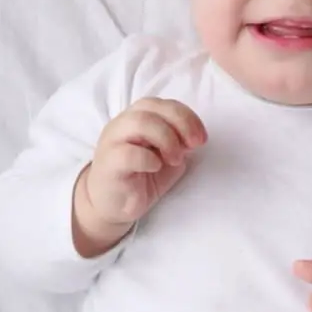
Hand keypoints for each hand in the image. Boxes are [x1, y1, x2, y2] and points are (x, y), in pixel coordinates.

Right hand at [75, 98, 206, 254]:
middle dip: (180, 123)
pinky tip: (156, 167)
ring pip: (139, 122)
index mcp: (137, 118)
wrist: (114, 206)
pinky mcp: (108, 163)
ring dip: (166, 139)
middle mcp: (122, 124)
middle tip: (194, 145)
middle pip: (151, 106)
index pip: (162, 104)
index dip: (186, 116)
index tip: (202, 137)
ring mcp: (112, 141)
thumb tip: (193, 137)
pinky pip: (128, 153)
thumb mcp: (168, 157)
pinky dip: (148, 158)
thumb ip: (180, 142)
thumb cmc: (141, 178)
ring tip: (175, 159)